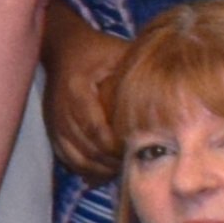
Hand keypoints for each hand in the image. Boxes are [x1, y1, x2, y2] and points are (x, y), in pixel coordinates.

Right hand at [42, 8, 128, 183]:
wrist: (63, 50)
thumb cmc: (97, 52)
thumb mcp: (117, 53)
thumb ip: (138, 69)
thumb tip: (170, 86)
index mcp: (77, 90)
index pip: (96, 129)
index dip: (116, 147)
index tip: (138, 150)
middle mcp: (61, 110)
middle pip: (87, 149)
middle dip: (112, 163)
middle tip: (137, 166)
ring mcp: (54, 124)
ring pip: (77, 159)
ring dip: (101, 170)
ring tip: (123, 171)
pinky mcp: (53, 131)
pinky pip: (68, 159)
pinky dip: (87, 170)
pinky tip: (106, 172)